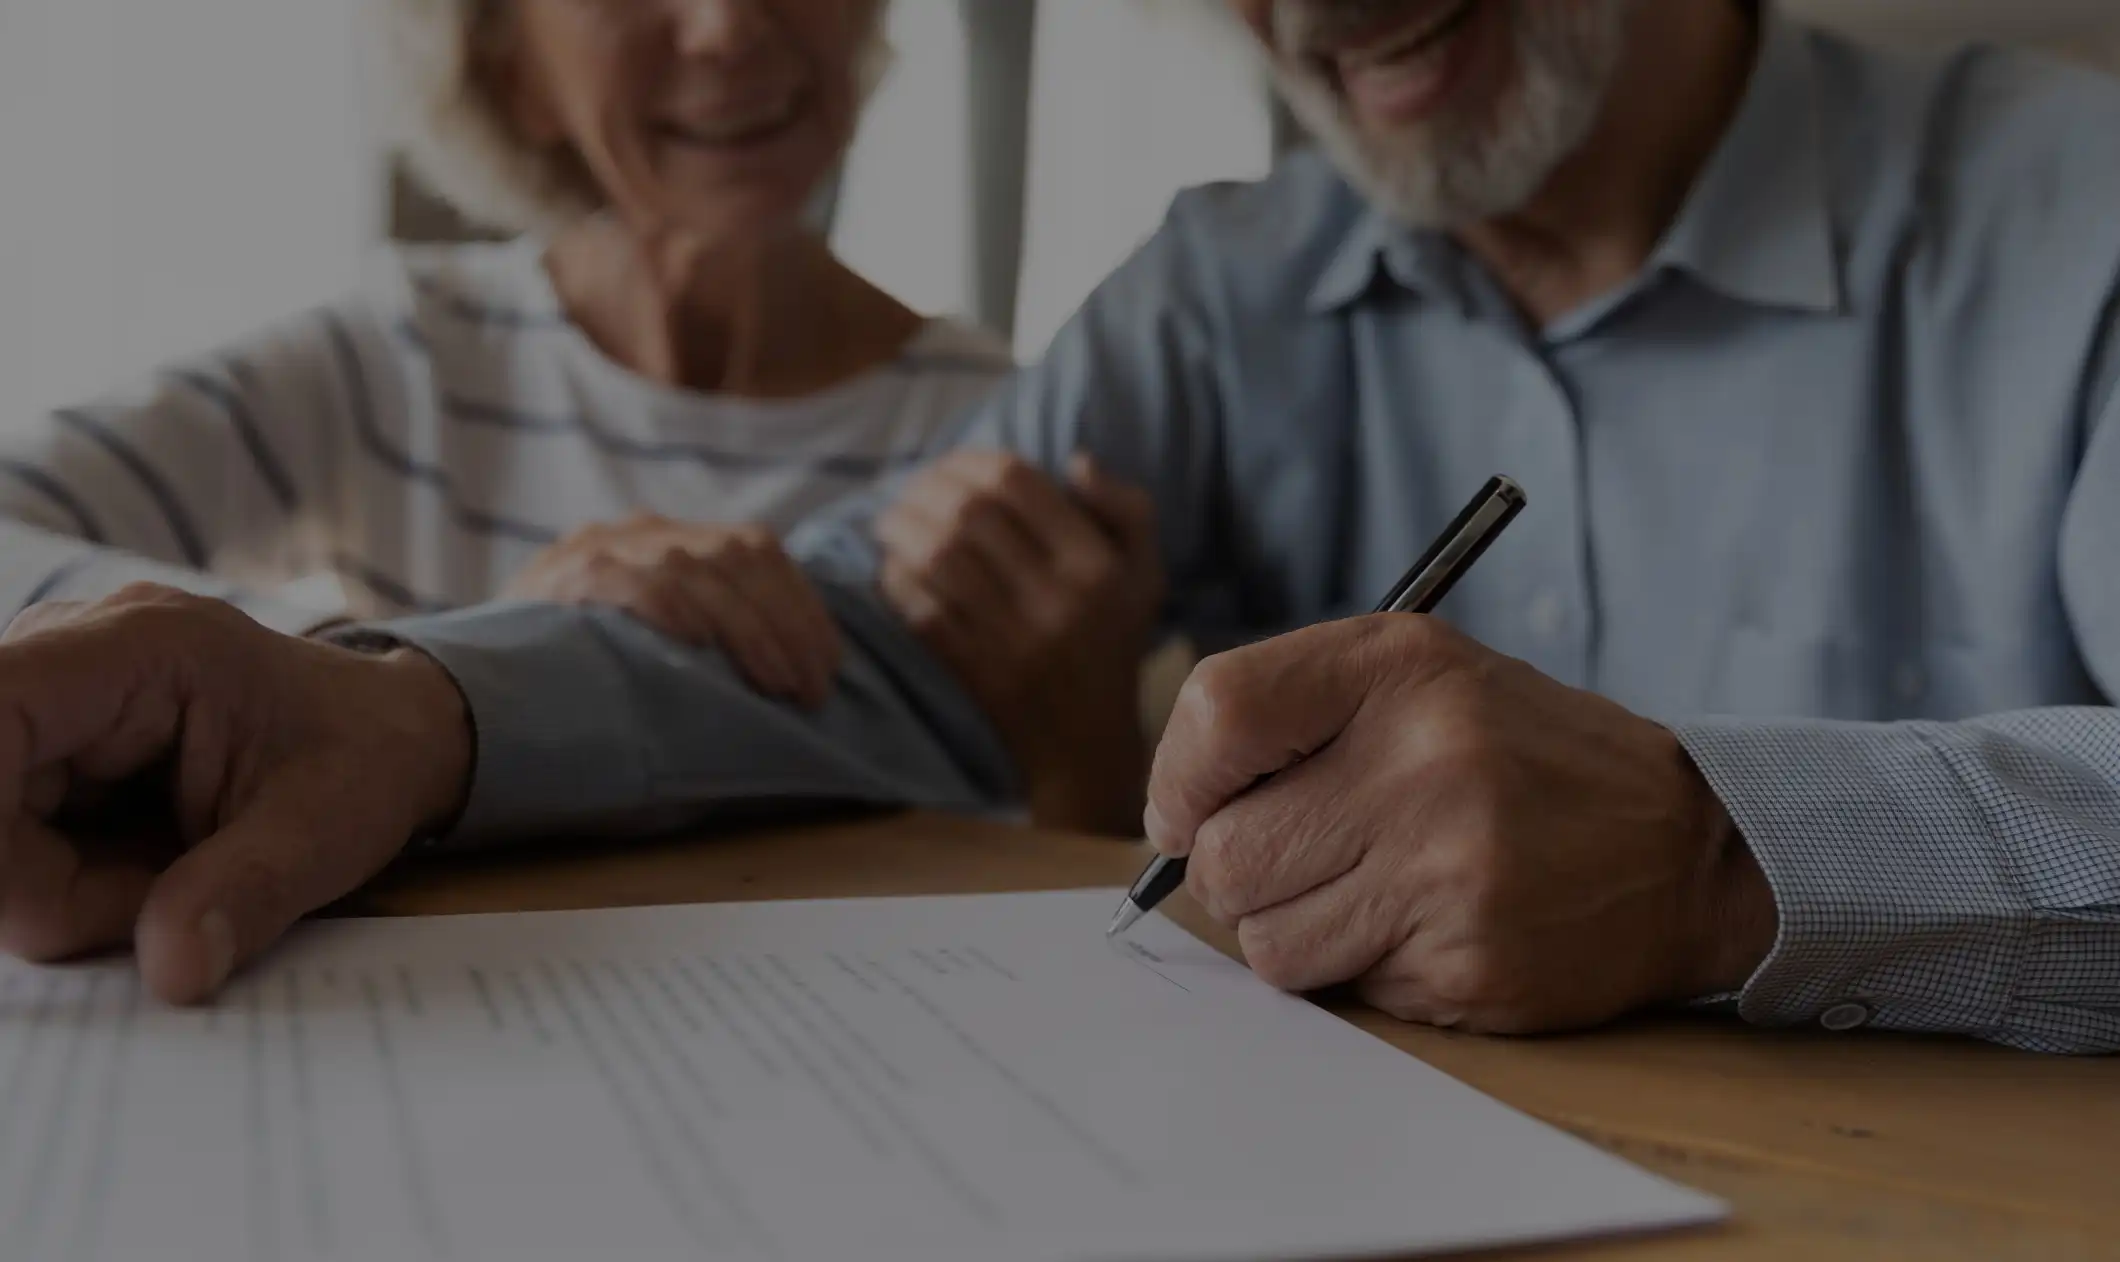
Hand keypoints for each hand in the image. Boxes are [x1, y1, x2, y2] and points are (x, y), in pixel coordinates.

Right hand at [0, 585, 471, 1003]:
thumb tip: (171, 972)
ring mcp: (50, 701)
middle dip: (49, 889)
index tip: (33, 909)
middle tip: (160, 910)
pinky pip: (12, 842)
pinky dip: (69, 886)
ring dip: (65, 894)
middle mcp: (71, 654)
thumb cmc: (364, 757)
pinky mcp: (43, 748)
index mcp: (142, 646)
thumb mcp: (329, 831)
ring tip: (172, 880)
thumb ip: (248, 893)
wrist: (385, 734)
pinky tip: (146, 872)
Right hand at [506, 515, 840, 707]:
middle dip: (787, 627)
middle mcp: (640, 531)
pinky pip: (633, 583)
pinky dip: (672, 611)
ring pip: (696, 571)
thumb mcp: (650, 633)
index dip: (802, 604)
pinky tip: (701, 645)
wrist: (470, 671)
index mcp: (670, 537)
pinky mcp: (567, 575)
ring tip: (780, 685)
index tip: (831, 662)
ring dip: (749, 632)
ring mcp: (601, 547)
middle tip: (814, 689)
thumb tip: (796, 674)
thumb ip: (708, 628)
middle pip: (738, 559)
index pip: (758, 549)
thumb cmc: (580, 666)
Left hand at [875, 451, 1164, 834]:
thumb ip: (1125, 510)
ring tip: (888, 521)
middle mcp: (1057, 599)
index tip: (950, 466)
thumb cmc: (1111, 645)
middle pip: (969, 513)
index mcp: (1095, 565)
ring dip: (901, 529)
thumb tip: (1076, 460)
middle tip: (907, 489)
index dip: (971, 461)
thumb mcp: (1144, 576)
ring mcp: (1014, 639)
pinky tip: (891, 568)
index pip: (1018, 482)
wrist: (1086, 745)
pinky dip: (897, 581)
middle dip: (925, 489)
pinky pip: (922, 610)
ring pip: (938, 558)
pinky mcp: (977, 672)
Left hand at [1144, 616, 1778, 1033]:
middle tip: (1295, 860)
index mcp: (1400, 668)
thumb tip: (1169, 818)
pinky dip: (1361, 971)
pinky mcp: (1470, 962)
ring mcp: (1451, 869)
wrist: (1685, 846)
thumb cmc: (1519, 757)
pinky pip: (1341, 990)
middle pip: (1224, 854)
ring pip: (1266, 941)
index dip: (1178, 779)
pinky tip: (1424, 928)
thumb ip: (1288, 716)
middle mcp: (1426, 760)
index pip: (1218, 714)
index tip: (1189, 810)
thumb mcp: (1418, 680)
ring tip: (1368, 892)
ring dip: (1293, 931)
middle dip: (1234, 873)